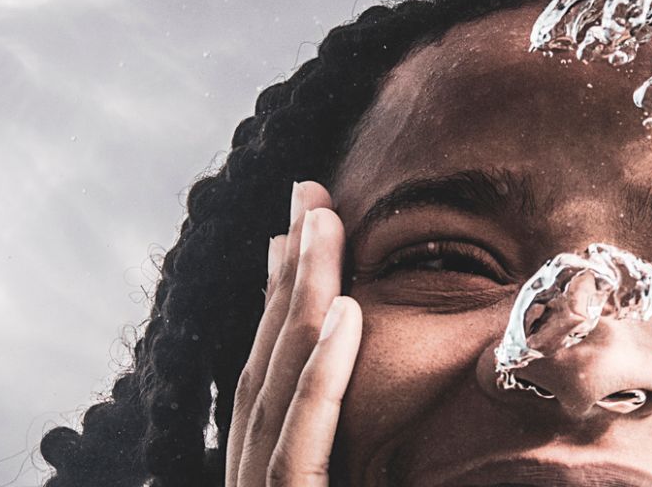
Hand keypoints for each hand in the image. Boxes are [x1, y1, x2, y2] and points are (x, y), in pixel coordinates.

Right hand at [227, 181, 361, 486]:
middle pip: (264, 366)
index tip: (299, 231)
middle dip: (286, 275)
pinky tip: (346, 311)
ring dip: (301, 299)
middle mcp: (251, 486)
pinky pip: (298, 449)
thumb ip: (363, 451)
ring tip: (327, 225)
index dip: (279, 298)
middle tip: (311, 194)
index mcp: (264, 480)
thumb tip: (400, 378)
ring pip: (274, 388)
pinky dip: (321, 376)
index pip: (267, 377)